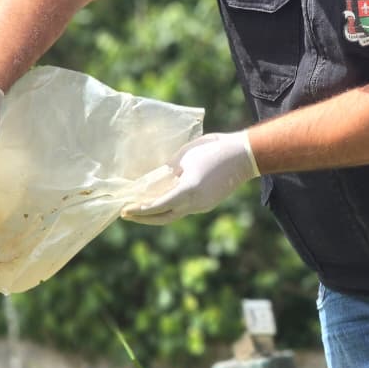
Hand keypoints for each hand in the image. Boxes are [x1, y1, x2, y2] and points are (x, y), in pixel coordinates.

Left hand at [121, 132, 259, 225]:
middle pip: (164, 217)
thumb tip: (158, 180)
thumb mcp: (184, 156)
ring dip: (157, 213)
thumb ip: (169, 171)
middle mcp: (195, 203)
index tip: (125, 210)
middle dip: (144, 218)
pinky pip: (185, 208)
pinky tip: (163, 200)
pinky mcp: (208, 203)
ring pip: (175, 214)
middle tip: (127, 214)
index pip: (158, 206)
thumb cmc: (213, 149)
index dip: (140, 210)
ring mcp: (203, 205)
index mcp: (188, 191)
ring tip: (141, 207)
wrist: (243, 155)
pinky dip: (171, 206)